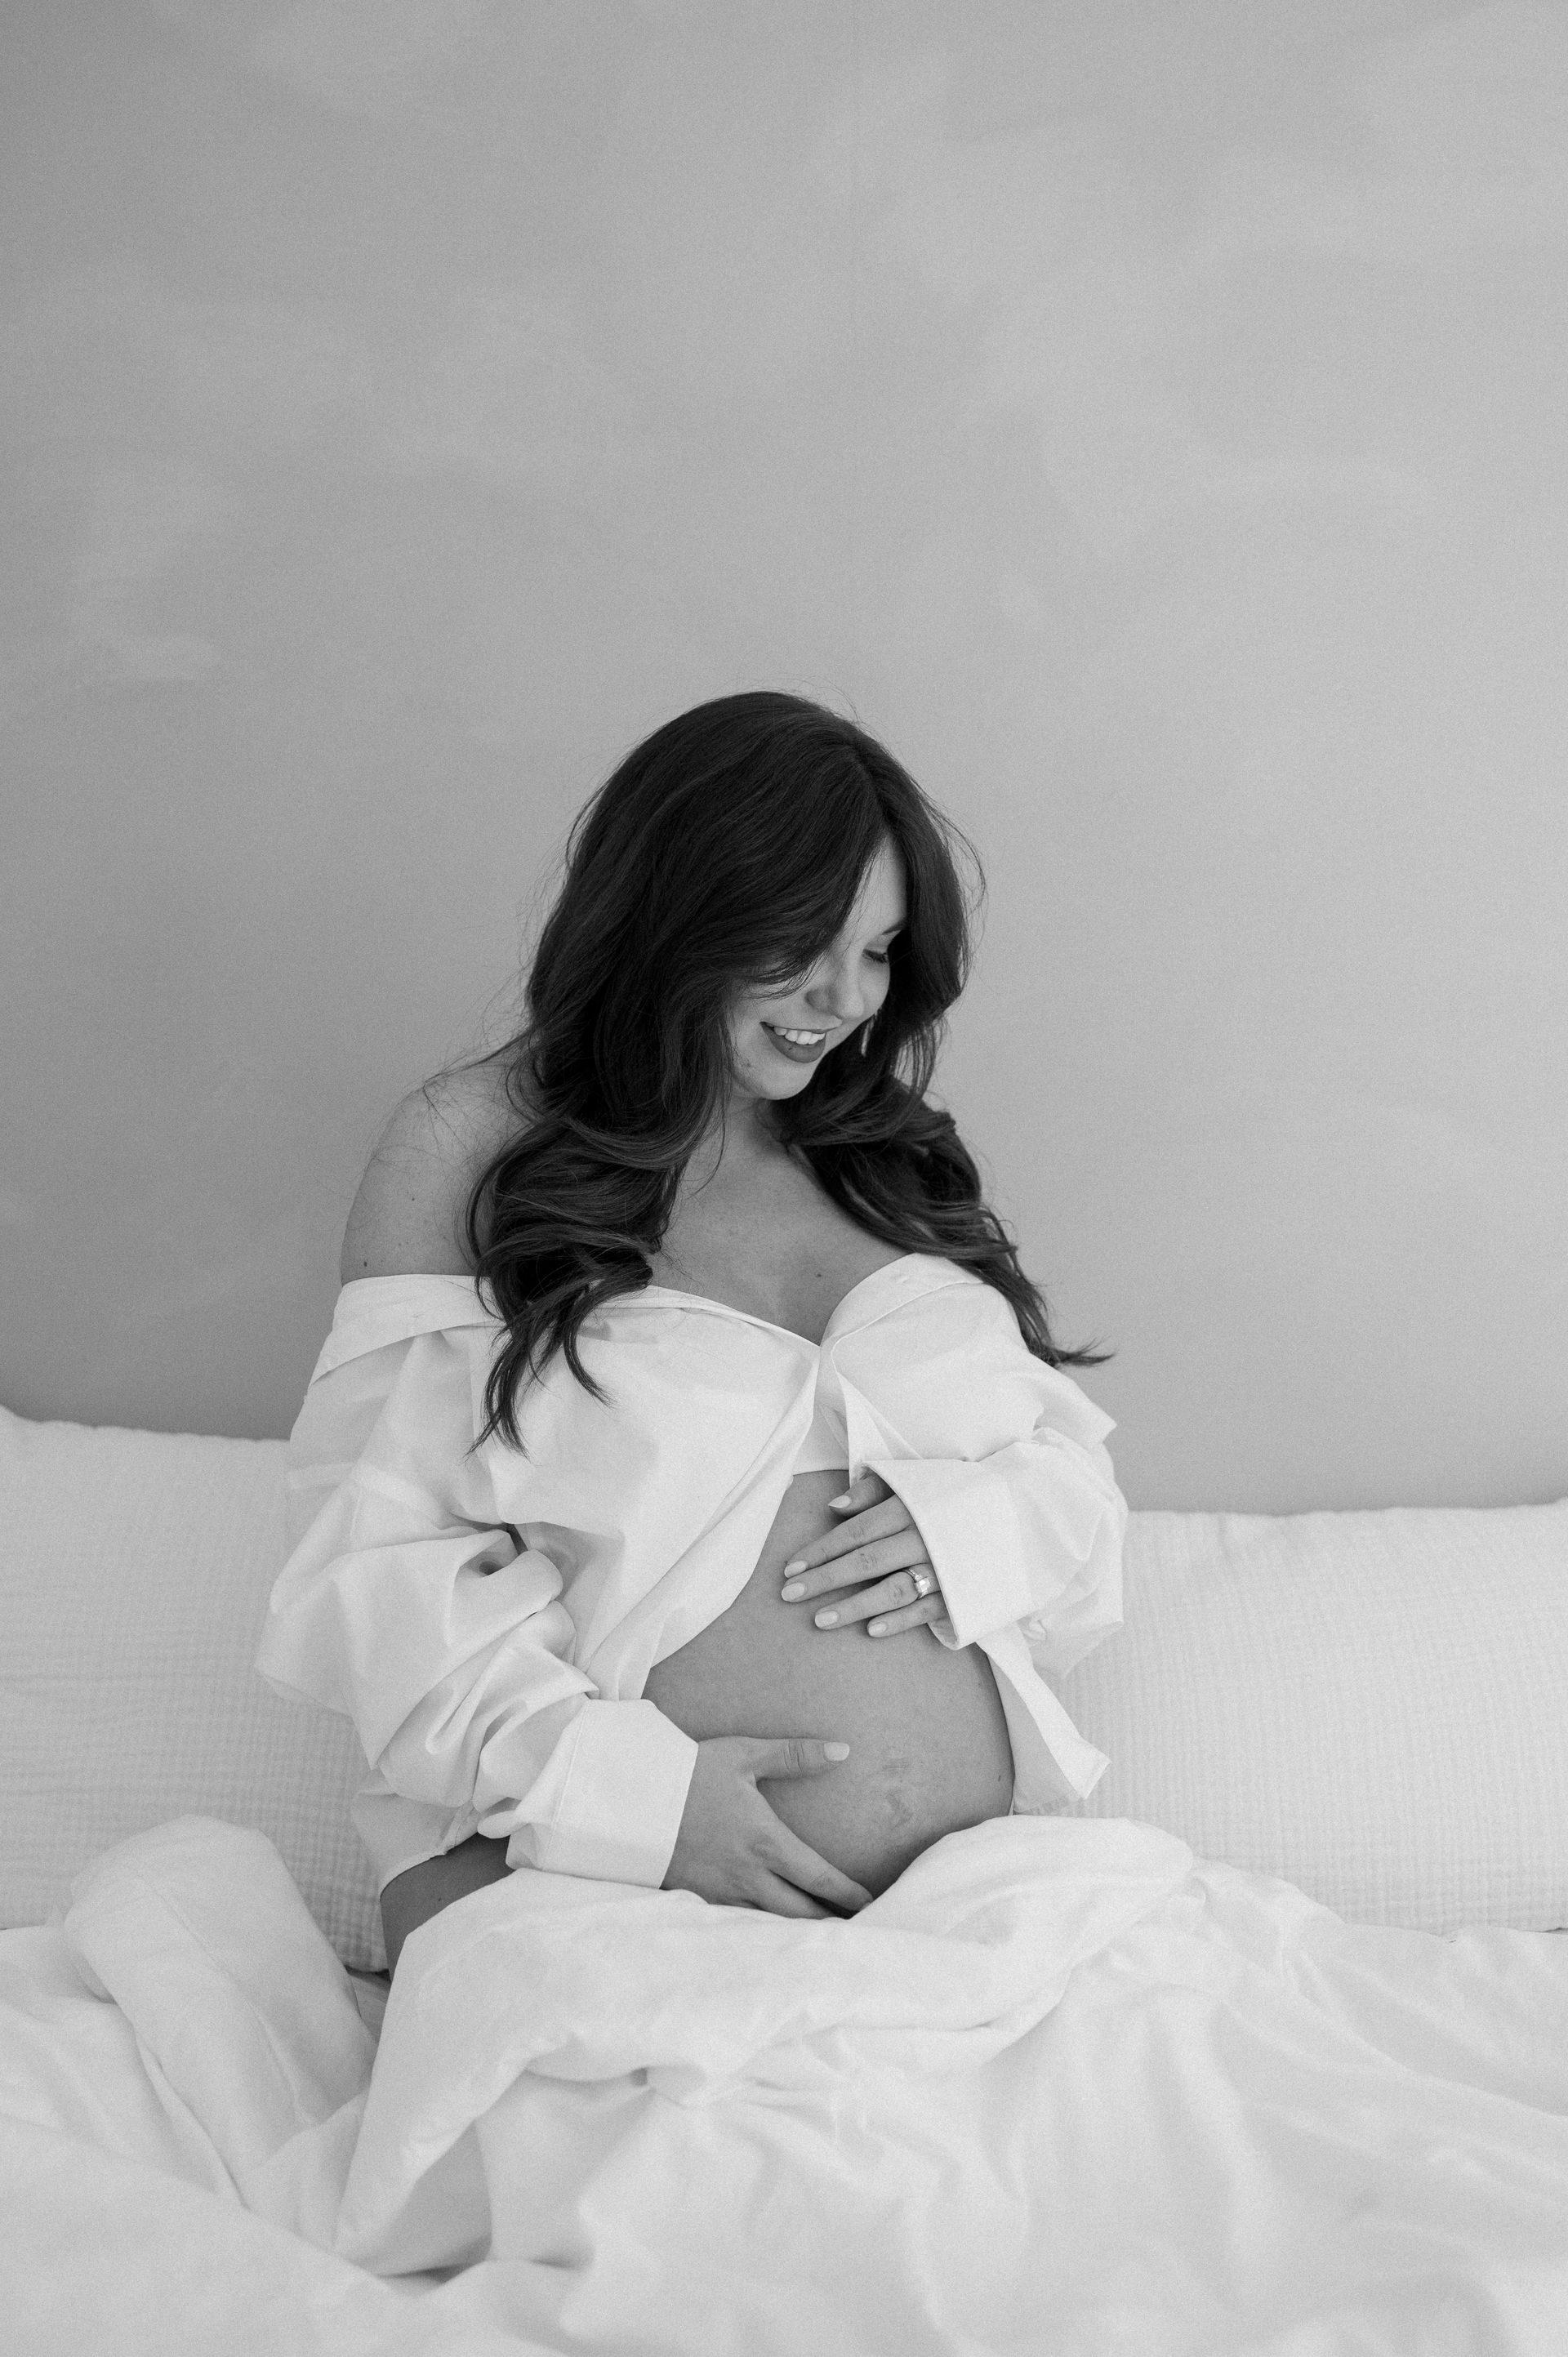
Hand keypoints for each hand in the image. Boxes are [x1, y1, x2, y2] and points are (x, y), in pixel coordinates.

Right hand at [661, 1736, 873, 1918]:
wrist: (630, 1797)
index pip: (819, 1878)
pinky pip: (739, 1922)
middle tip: (855, 1929)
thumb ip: (795, 1756)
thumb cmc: (691, 1772)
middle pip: (800, 1913)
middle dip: (830, 1923)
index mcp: (766, 1840)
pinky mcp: (698, 1897)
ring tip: (821, 1936)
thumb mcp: (744, 1755)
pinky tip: (771, 1932)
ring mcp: (722, 1891)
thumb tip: (842, 1751)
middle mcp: (748, 1874)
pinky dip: (762, 1929)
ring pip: (771, 1923)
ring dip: (798, 1930)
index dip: (848, 1894)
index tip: (870, 1903)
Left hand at [778, 1471, 947, 1637]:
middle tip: (789, 1594)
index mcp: (912, 1507)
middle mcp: (926, 1538)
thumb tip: (833, 1506)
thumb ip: (873, 1490)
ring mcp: (945, 1568)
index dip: (821, 1550)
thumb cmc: (953, 1497)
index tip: (790, 1567)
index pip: (856, 1531)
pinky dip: (899, 1621)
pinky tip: (870, 1631)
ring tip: (819, 1619)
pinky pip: (926, 1611)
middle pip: (866, 1561)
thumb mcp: (917, 1480)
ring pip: (892, 1590)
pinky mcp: (962, 1595)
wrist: (1018, 1515)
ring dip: (854, 1606)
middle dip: (824, 1579)